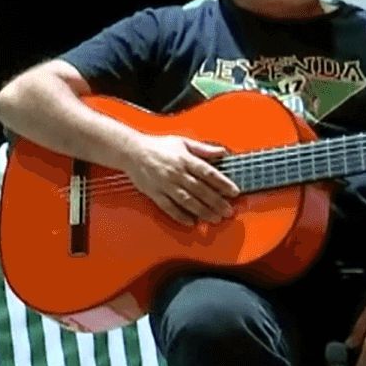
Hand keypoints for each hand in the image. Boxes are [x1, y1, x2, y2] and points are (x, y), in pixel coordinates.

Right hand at [122, 133, 239, 225]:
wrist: (131, 151)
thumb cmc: (157, 146)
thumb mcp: (182, 142)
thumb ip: (203, 149)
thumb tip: (222, 152)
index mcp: (184, 159)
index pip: (207, 172)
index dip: (222, 183)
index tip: (234, 191)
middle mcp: (176, 173)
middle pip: (200, 190)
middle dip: (216, 202)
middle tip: (228, 211)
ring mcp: (165, 184)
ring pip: (187, 201)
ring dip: (202, 211)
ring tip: (215, 218)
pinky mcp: (155, 193)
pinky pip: (169, 207)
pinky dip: (180, 216)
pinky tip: (191, 222)